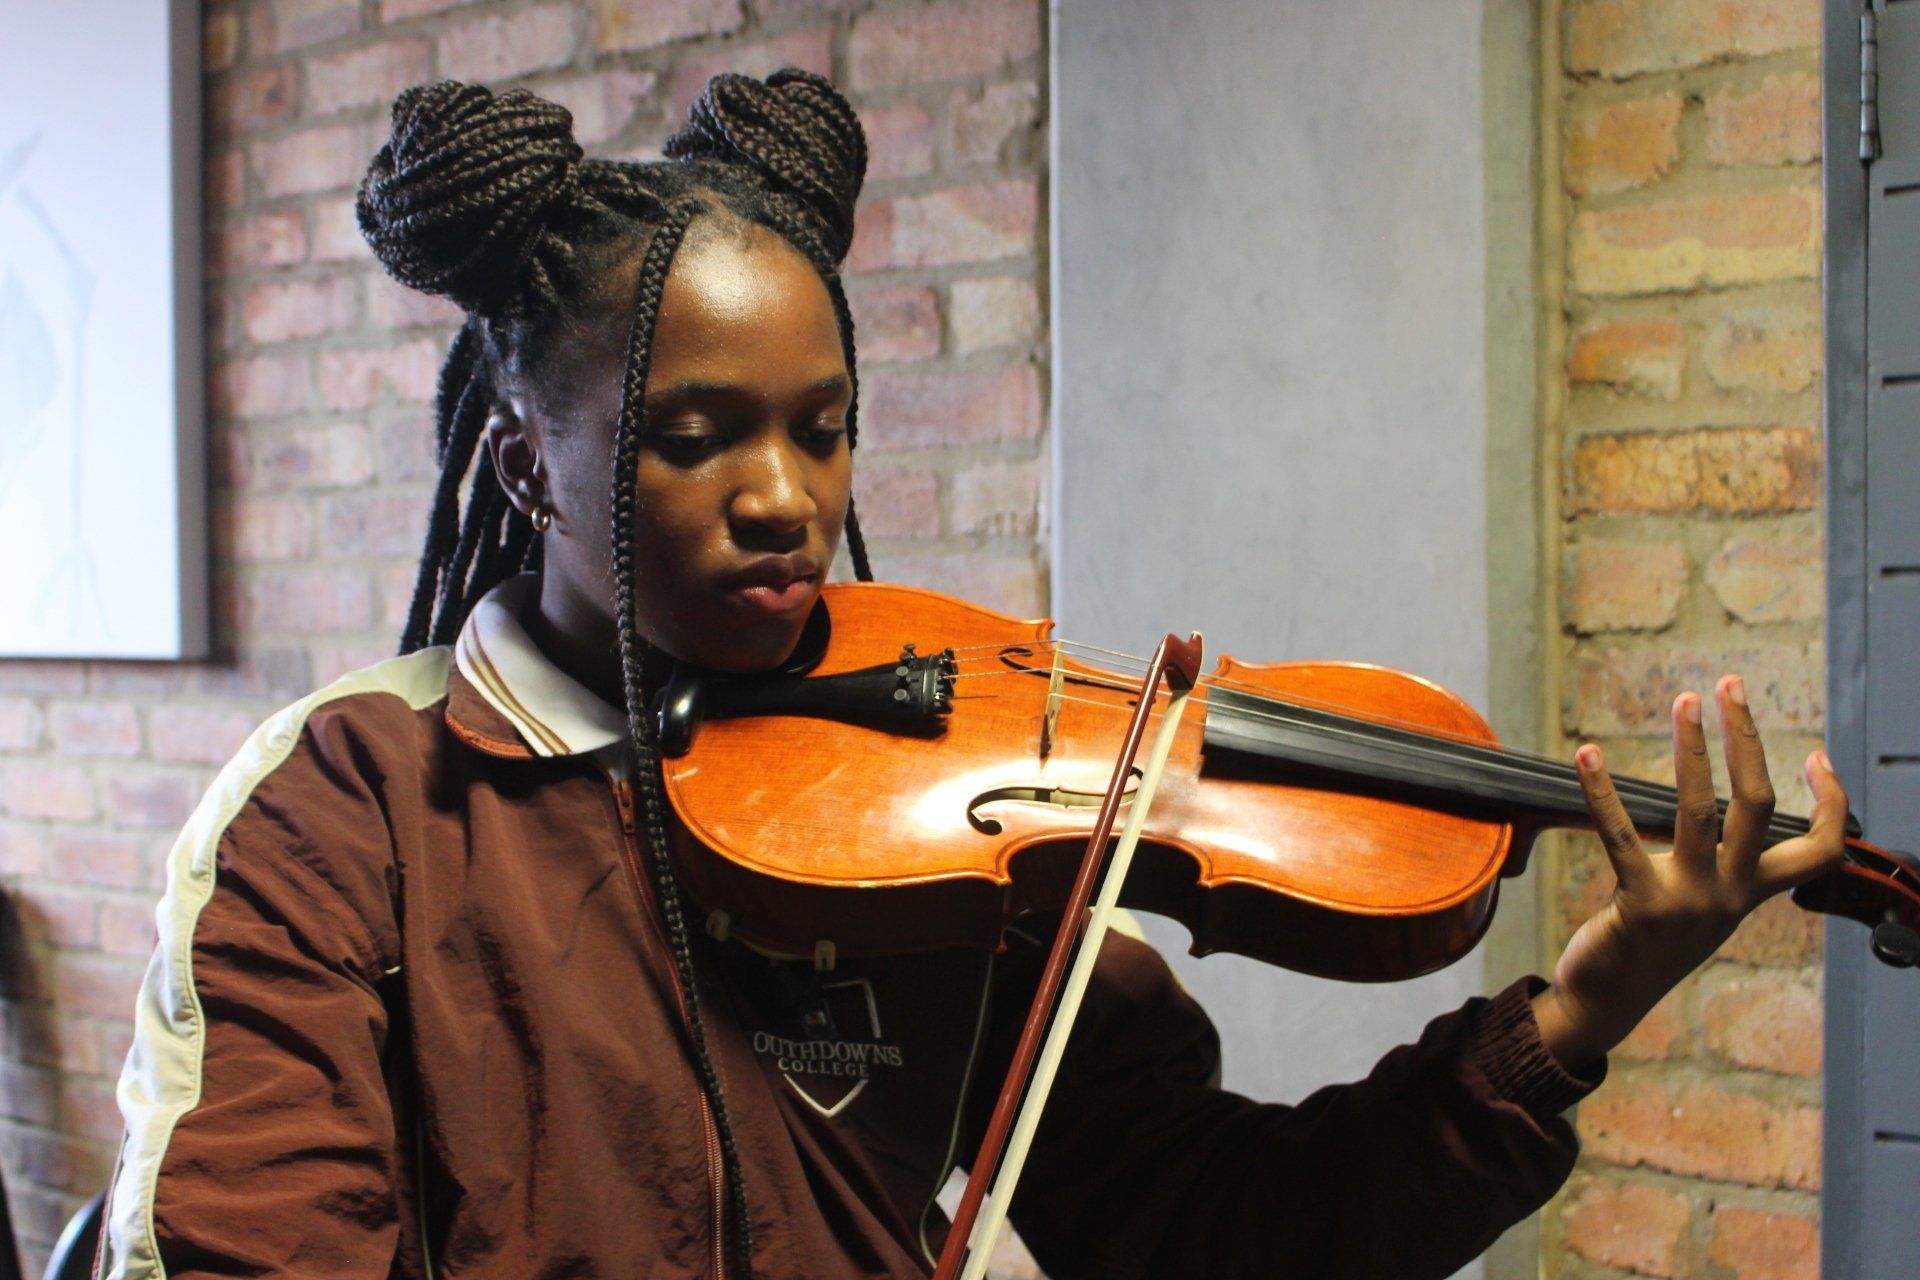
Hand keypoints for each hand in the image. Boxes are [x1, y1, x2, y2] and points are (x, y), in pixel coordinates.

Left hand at [1530, 674, 1848, 1071]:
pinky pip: (1621, 837)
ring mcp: (1690, 902)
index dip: (1832, 802)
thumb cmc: (1651, 942)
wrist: (1609, 1001)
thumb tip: (1717, 807)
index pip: (1820, 848)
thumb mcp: (1703, 904)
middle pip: (1759, 806)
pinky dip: (1603, 791)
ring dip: (1692, 749)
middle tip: (1730, 685)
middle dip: (1748, 739)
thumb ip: (1719, 864)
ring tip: (1683, 701)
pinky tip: (1587, 755)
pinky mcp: (1642, 906)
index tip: (1817, 756)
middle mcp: (1731, 896)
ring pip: (1701, 811)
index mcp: (1752, 893)